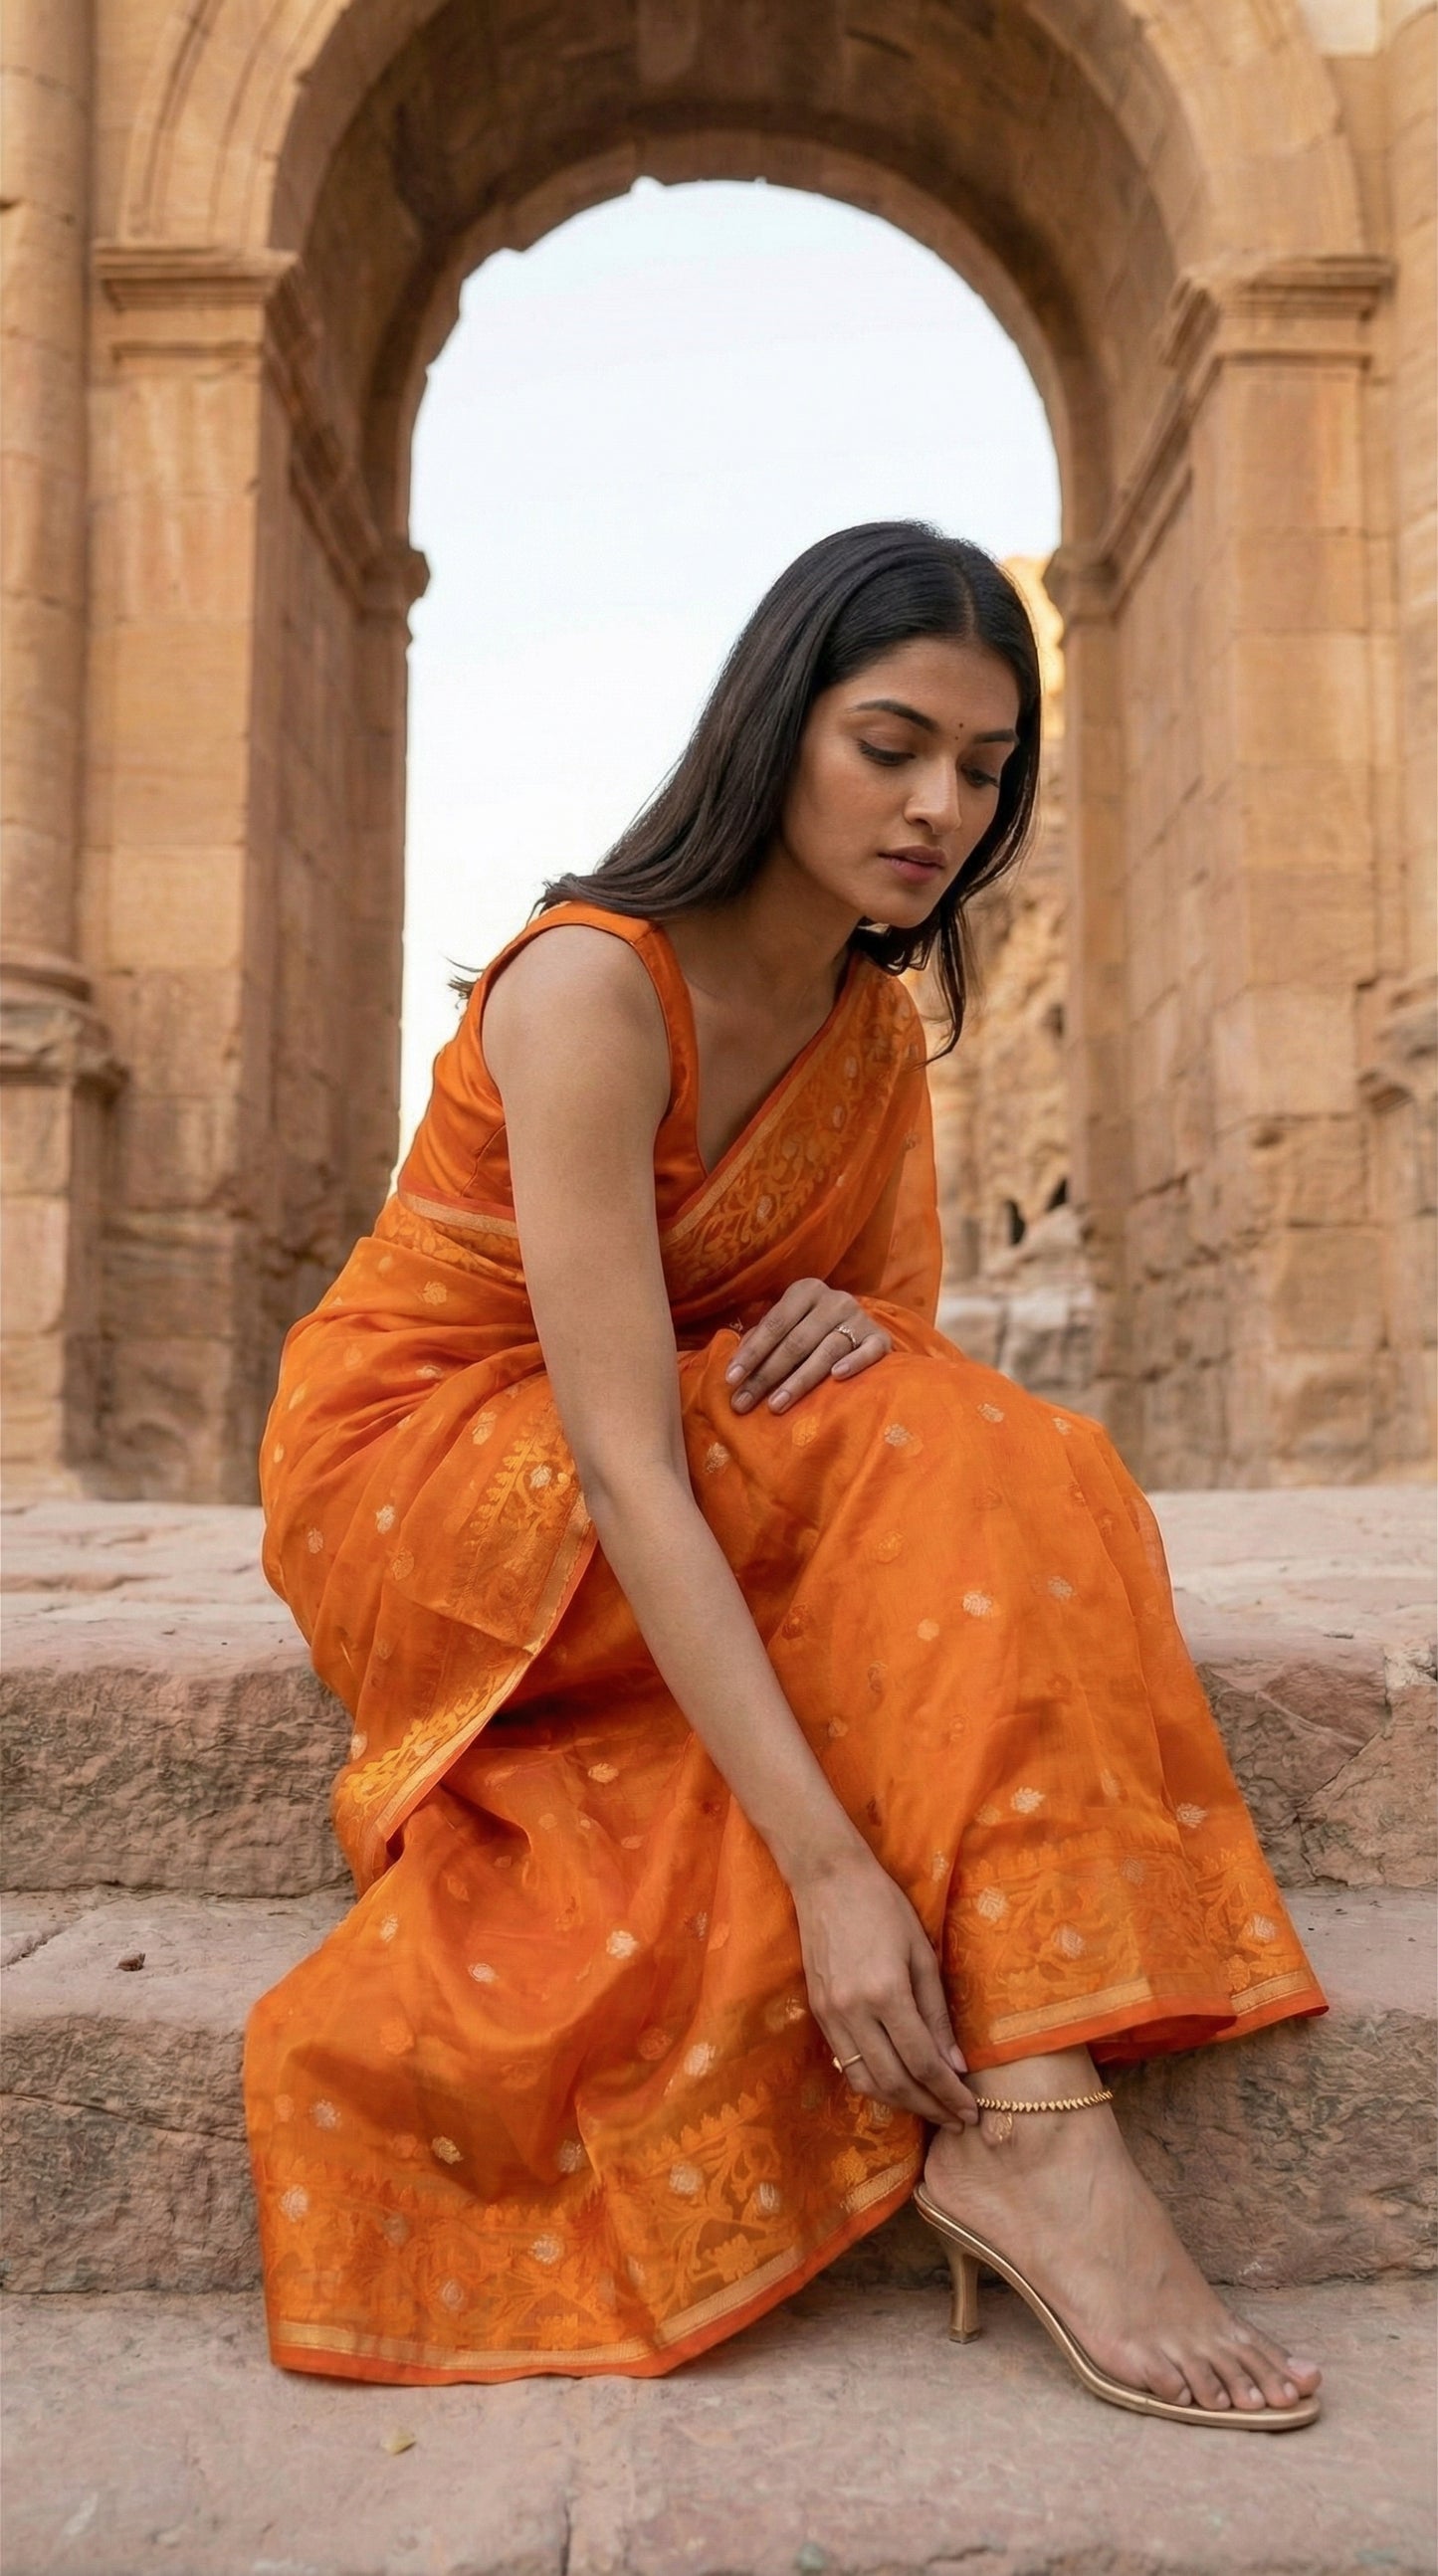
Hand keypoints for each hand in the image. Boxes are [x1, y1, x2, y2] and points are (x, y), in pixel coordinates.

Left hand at [725, 1278, 891, 1414]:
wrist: (864, 1328)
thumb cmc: (814, 1330)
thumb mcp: (788, 1326)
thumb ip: (763, 1339)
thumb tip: (734, 1367)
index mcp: (805, 1291)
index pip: (774, 1324)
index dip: (751, 1353)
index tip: (731, 1380)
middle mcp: (834, 1300)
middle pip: (796, 1341)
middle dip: (766, 1375)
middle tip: (744, 1403)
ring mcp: (859, 1318)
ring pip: (827, 1351)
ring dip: (799, 1380)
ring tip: (776, 1405)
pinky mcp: (881, 1338)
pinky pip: (868, 1352)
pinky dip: (854, 1363)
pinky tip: (837, 1378)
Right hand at [791, 1849, 977, 2129]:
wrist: (827, 1879)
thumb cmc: (884, 1906)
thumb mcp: (922, 1954)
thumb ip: (938, 2014)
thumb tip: (957, 2066)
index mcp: (887, 1994)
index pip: (923, 2062)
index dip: (949, 2094)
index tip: (971, 2113)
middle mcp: (854, 2012)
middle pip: (894, 2082)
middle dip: (929, 2107)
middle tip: (956, 2120)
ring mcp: (830, 2016)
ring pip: (866, 2081)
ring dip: (900, 2103)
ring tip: (930, 2108)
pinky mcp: (817, 2013)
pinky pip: (846, 2064)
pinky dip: (873, 2083)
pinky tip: (896, 2084)